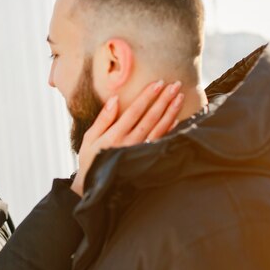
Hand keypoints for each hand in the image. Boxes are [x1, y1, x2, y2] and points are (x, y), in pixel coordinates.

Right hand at [70, 80, 182, 195]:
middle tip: (175, 84)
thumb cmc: (90, 159)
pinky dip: (169, 130)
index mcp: (115, 135)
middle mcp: (130, 143)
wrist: (95, 186)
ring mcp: (139, 151)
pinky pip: (160, 142)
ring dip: (170, 112)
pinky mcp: (145, 158)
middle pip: (151, 117)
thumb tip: (114, 99)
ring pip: (159, 128)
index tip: (158, 82)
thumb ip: (103, 119)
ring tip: (180, 97)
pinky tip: (176, 118)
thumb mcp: (89, 138)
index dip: (147, 96)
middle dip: (164, 100)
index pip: (135, 111)